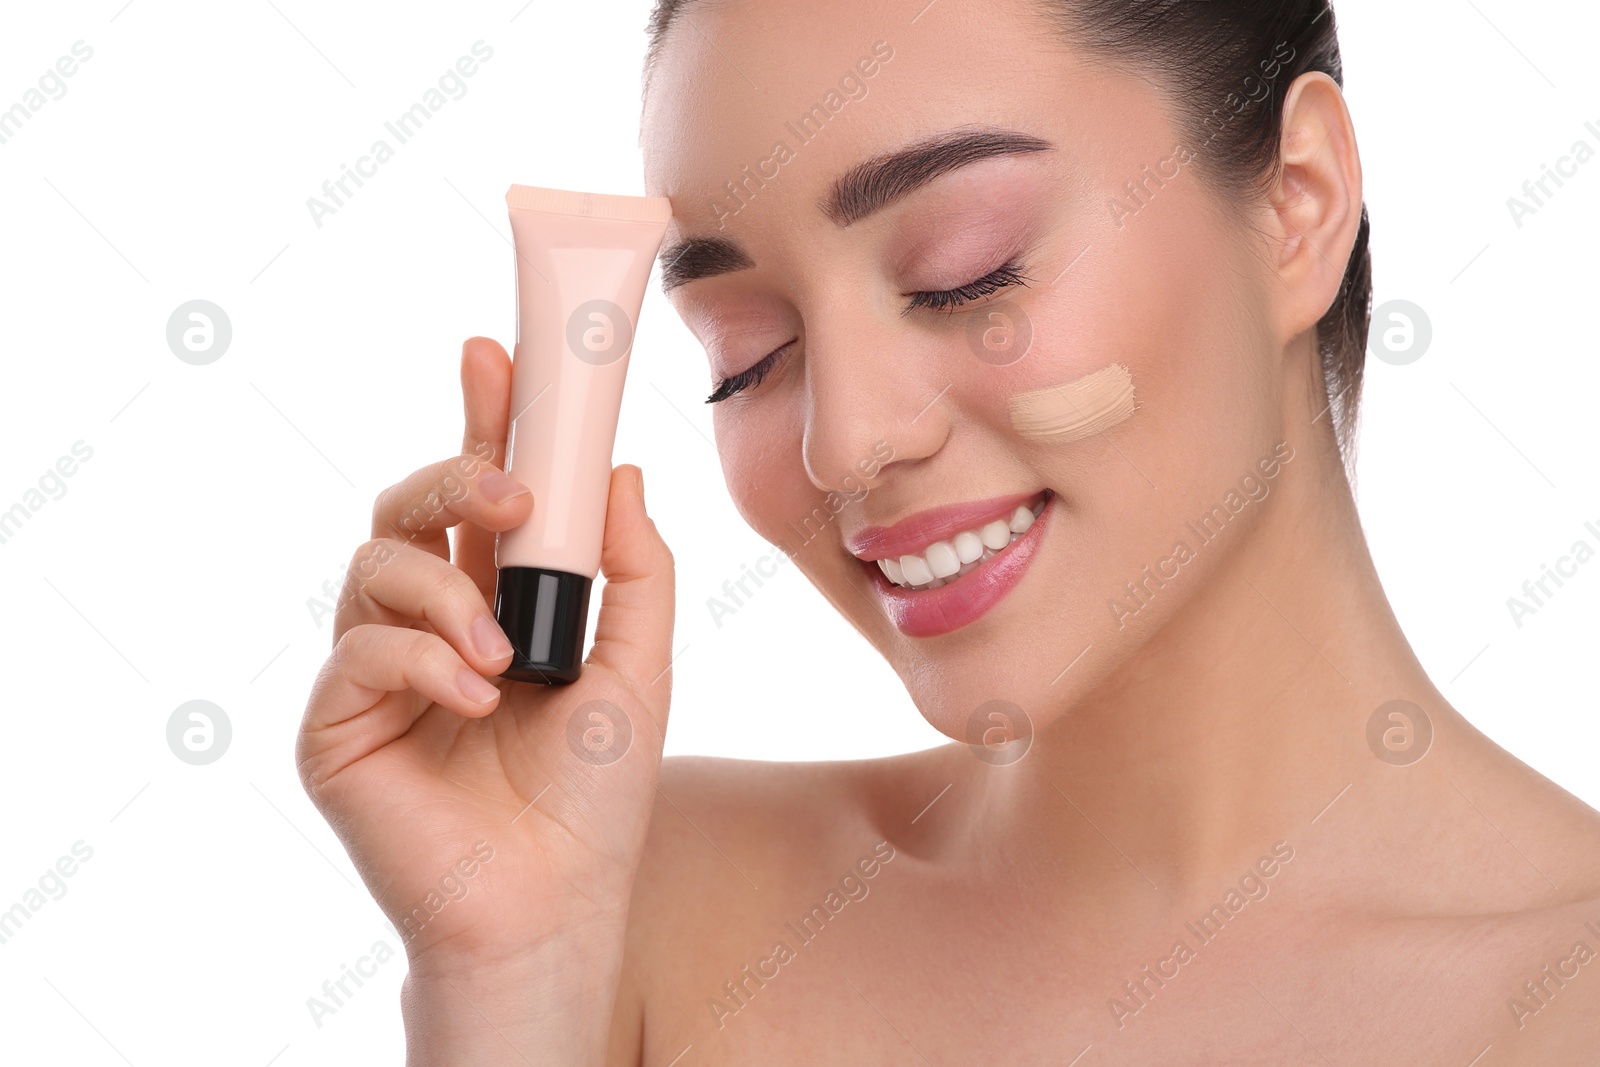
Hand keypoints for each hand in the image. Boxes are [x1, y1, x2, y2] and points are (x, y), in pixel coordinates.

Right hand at [296, 337, 675, 979]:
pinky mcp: (337, 722)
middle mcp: (430, 621)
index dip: (484, 421)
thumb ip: (632, 569)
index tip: (495, 355)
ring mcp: (378, 669)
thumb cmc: (594, 793)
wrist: (552, 901)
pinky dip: (422, 662)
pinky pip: (360, 651)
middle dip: (456, 479)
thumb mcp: (639, 665)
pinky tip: (472, 699)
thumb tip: (622, 470)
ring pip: (376, 567)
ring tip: (506, 655)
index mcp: (497, 599)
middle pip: (410, 508)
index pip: (480, 494)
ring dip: (448, 596)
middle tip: (507, 496)